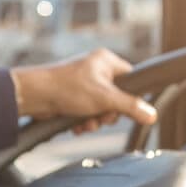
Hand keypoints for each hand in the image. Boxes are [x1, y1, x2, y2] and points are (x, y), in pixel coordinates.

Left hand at [9, 49, 157, 134]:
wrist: (34, 96)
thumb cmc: (66, 88)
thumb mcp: (105, 99)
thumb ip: (130, 107)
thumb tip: (151, 115)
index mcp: (107, 61)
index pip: (131, 79)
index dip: (130, 97)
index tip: (122, 108)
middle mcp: (96, 70)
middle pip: (117, 98)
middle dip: (107, 114)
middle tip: (99, 116)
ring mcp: (84, 84)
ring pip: (101, 109)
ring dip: (95, 121)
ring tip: (85, 122)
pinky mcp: (73, 97)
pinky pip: (87, 113)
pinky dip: (83, 121)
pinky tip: (76, 125)